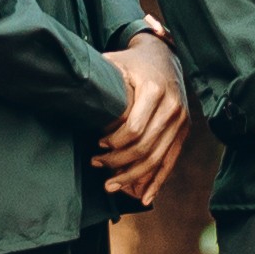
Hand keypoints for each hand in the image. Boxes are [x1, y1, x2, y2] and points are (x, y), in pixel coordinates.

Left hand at [91, 34, 191, 204]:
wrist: (165, 56)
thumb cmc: (133, 63)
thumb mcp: (115, 64)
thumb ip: (98, 81)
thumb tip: (70, 95)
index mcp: (155, 90)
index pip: (134, 129)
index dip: (113, 144)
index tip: (97, 145)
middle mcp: (173, 107)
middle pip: (144, 147)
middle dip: (118, 162)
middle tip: (96, 164)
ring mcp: (181, 120)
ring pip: (156, 158)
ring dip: (132, 176)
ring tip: (110, 185)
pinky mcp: (183, 130)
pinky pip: (171, 160)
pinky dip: (158, 181)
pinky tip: (144, 197)